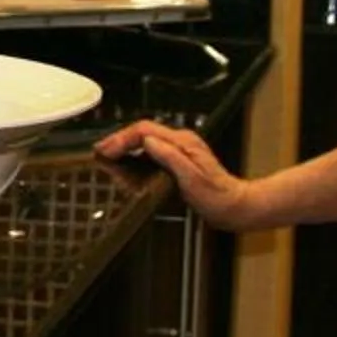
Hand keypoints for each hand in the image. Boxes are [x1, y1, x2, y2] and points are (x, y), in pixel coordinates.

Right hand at [96, 119, 259, 228]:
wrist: (235, 207)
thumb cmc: (217, 197)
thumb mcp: (192, 179)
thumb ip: (170, 157)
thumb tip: (149, 142)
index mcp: (183, 143)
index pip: (145, 130)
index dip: (122, 138)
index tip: (107, 149)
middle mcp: (182, 142)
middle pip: (143, 131)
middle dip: (119, 139)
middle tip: (100, 150)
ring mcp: (181, 150)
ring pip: (146, 139)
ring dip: (126, 144)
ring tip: (108, 154)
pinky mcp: (180, 160)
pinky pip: (152, 150)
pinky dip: (135, 153)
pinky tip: (128, 162)